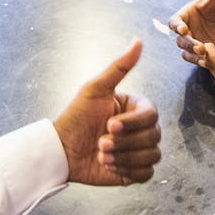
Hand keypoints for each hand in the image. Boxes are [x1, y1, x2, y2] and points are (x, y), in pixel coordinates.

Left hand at [52, 39, 160, 185]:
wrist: (60, 150)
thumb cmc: (76, 116)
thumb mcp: (95, 89)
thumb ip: (119, 66)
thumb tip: (138, 41)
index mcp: (136, 108)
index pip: (152, 115)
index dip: (132, 123)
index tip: (108, 125)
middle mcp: (141, 128)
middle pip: (153, 136)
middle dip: (124, 142)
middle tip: (100, 143)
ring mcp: (139, 150)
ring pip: (152, 155)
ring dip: (124, 158)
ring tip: (102, 155)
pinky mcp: (134, 171)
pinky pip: (147, 174)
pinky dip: (127, 171)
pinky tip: (108, 166)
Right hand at [168, 0, 214, 63]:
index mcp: (184, 15)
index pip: (174, 21)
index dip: (176, 26)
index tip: (183, 29)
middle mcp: (185, 30)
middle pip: (180, 40)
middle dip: (189, 44)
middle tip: (200, 48)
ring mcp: (193, 42)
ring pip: (186, 53)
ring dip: (194, 56)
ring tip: (205, 58)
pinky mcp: (202, 52)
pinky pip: (197, 60)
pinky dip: (201, 62)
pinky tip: (210, 64)